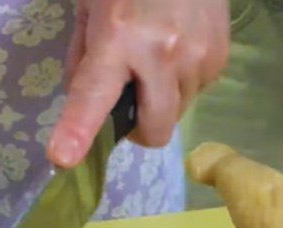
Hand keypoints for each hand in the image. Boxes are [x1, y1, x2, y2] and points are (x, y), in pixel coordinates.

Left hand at [48, 0, 229, 167]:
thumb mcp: (91, 6)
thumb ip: (83, 58)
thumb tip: (84, 101)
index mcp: (118, 37)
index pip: (94, 95)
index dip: (78, 130)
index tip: (63, 158)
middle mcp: (161, 54)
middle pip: (155, 131)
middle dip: (141, 128)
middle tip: (130, 101)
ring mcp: (197, 59)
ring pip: (177, 112)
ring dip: (163, 99)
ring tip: (157, 55)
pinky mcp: (219, 59)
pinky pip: (196, 92)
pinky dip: (183, 81)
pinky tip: (179, 46)